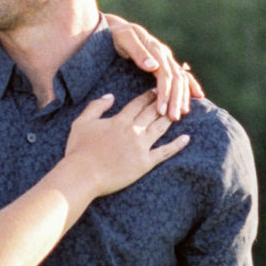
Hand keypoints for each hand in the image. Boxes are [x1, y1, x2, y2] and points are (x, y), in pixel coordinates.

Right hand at [60, 94, 189, 198]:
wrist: (83, 175)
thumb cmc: (79, 150)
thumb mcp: (82, 123)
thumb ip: (96, 106)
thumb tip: (111, 96)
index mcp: (119, 120)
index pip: (138, 104)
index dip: (148, 96)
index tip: (156, 90)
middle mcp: (133, 130)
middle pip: (152, 113)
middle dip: (163, 103)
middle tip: (172, 97)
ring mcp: (141, 147)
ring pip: (161, 128)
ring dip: (171, 118)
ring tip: (179, 112)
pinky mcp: (145, 163)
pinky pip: (165, 152)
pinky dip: (177, 145)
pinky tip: (186, 138)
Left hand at [101, 15, 201, 120]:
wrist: (114, 27)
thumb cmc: (115, 33)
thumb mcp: (123, 38)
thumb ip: (137, 51)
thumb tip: (153, 66)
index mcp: (155, 49)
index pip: (165, 75)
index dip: (165, 93)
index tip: (161, 111)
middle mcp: (164, 54)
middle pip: (176, 78)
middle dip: (176, 99)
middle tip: (173, 118)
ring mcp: (166, 58)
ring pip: (181, 78)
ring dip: (183, 97)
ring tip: (181, 114)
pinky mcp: (165, 62)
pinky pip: (182, 74)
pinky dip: (190, 84)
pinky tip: (198, 96)